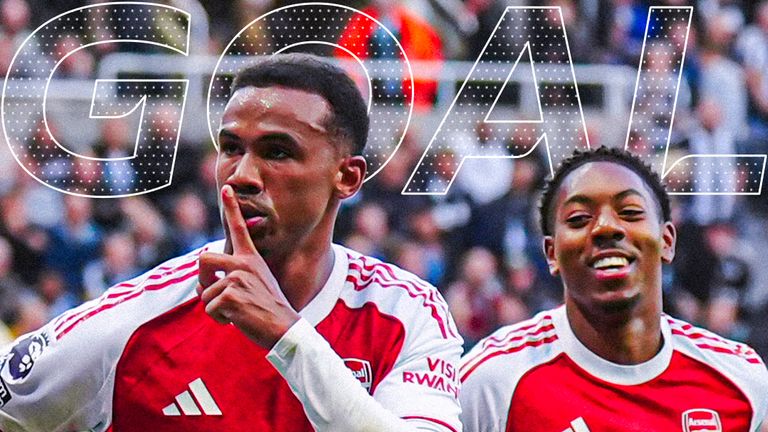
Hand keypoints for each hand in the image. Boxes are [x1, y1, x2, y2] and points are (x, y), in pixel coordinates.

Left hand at [197, 185, 299, 348]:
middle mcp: (244, 264)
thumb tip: (201, 285)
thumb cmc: (268, 310)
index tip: (227, 187)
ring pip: (204, 292)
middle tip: (216, 294)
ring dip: (214, 308)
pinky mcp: (231, 296)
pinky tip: (237, 321)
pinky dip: (219, 320)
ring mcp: (237, 279)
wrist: (284, 329)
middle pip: (204, 259)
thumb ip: (231, 279)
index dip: (232, 207)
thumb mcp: (253, 287)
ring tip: (237, 313)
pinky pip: (209, 308)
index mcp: (251, 259)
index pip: (239, 229)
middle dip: (202, 279)